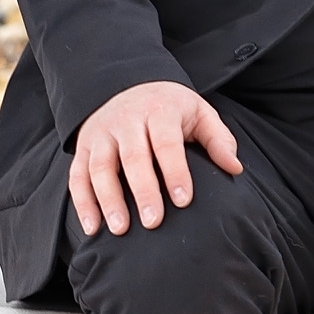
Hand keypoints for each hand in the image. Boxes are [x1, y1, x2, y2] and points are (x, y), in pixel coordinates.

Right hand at [69, 81, 241, 237]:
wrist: (129, 85)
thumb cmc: (171, 108)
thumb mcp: (199, 113)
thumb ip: (218, 139)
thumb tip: (235, 168)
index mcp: (159, 111)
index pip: (167, 143)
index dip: (175, 172)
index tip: (184, 200)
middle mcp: (126, 120)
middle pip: (133, 157)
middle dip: (143, 191)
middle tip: (153, 222)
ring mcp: (102, 134)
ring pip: (100, 168)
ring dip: (108, 200)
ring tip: (120, 229)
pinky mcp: (84, 147)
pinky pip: (77, 176)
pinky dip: (82, 203)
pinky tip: (92, 227)